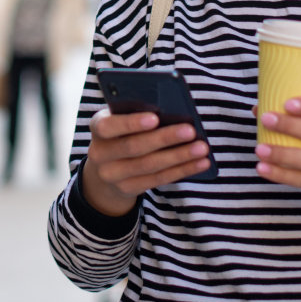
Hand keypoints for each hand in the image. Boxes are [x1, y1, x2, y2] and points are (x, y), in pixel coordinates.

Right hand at [80, 108, 212, 216]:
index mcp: (98, 127)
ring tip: (202, 147)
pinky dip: (182, 170)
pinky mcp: (128, 189)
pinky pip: (158, 179)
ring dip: (179, 156)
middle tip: (190, 130)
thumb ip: (136, 112)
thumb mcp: (120, 119)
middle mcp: (100, 153)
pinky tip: (200, 163)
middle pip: (134, 147)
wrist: (106, 168)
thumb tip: (172, 112)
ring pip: (149, 165)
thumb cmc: (122, 132)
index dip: (131, 123)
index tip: (155, 117)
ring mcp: (112, 175)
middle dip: (164, 138)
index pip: (109, 126)